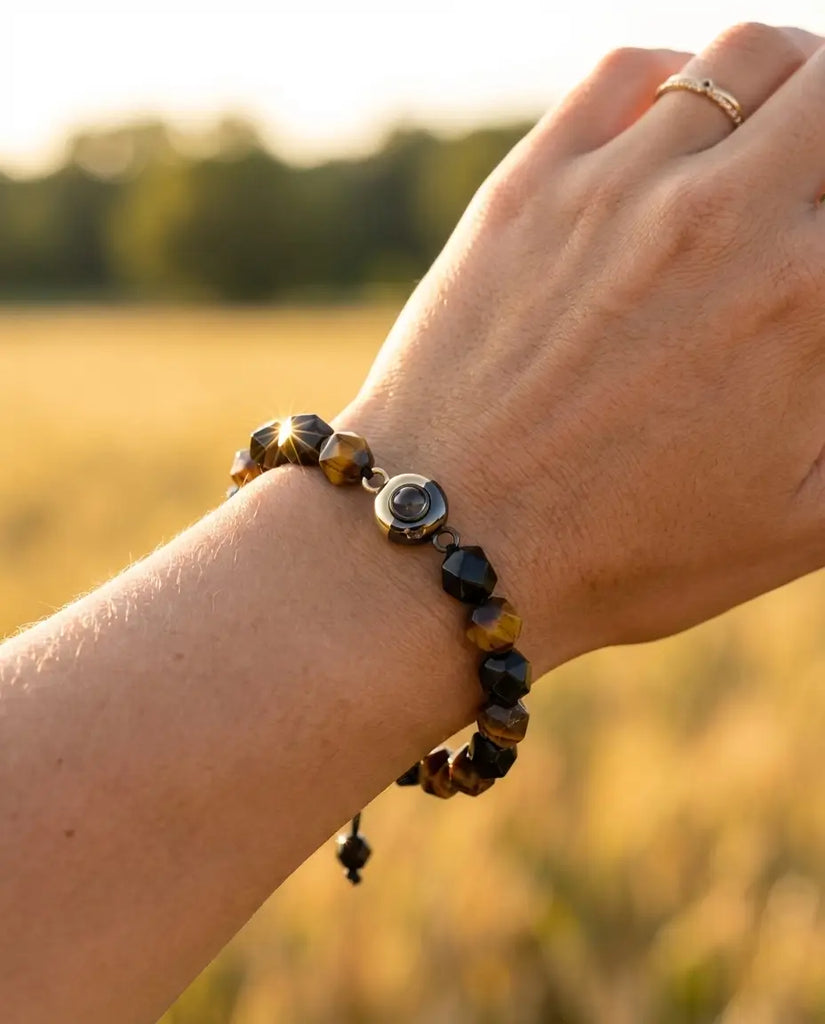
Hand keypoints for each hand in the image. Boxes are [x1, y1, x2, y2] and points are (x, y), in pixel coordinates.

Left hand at [341, 24, 824, 669]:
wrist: (451, 543)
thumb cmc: (624, 554)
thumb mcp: (801, 520)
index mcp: (807, 298)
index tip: (822, 250)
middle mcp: (723, 218)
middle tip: (823, 178)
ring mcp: (617, 190)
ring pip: (750, 58)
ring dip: (790, 84)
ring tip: (778, 133)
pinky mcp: (530, 186)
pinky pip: (626, 73)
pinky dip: (676, 80)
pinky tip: (677, 128)